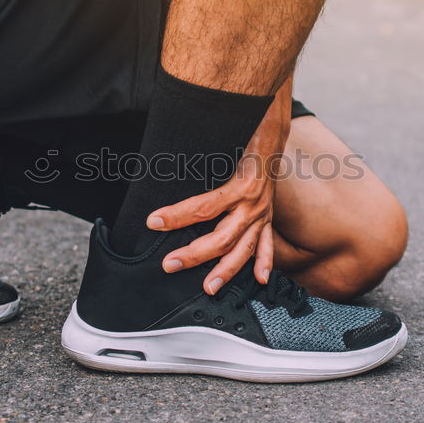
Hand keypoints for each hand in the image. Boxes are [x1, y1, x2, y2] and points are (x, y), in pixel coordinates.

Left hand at [146, 80, 292, 293]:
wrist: (271, 134)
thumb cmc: (242, 137)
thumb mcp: (217, 144)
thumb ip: (194, 156)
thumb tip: (161, 161)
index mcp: (240, 185)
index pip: (204, 206)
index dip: (177, 215)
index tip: (153, 221)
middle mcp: (252, 204)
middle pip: (222, 237)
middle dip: (194, 254)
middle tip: (168, 264)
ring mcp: (262, 214)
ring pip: (243, 249)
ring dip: (226, 270)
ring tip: (209, 287)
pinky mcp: (267, 218)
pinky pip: (267, 245)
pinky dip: (264, 263)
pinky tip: (259, 280)